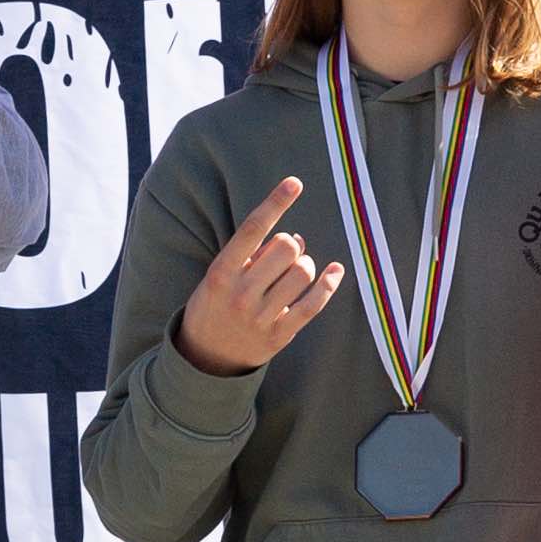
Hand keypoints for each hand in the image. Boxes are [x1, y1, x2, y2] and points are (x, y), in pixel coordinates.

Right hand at [172, 175, 347, 376]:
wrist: (206, 358)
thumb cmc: (215, 305)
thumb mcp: (220, 276)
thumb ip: (253, 256)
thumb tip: (297, 238)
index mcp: (220, 273)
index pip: (251, 229)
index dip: (275, 203)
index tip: (295, 182)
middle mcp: (240, 293)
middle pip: (286, 249)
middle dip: (291, 245)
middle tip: (285, 255)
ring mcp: (260, 316)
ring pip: (303, 273)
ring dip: (306, 265)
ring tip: (296, 272)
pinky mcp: (279, 335)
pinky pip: (313, 304)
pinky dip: (328, 284)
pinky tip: (334, 271)